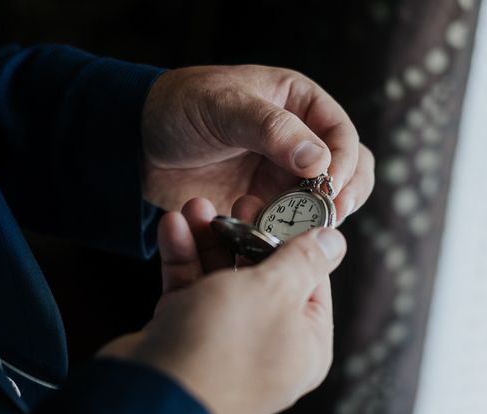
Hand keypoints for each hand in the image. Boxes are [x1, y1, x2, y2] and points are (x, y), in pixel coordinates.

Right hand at [100, 199, 346, 413]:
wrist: (150, 397)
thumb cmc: (223, 345)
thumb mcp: (273, 291)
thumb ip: (303, 261)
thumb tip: (336, 240)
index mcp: (304, 341)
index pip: (311, 280)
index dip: (295, 240)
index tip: (279, 205)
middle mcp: (268, 343)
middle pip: (263, 276)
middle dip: (246, 234)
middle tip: (236, 200)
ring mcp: (225, 341)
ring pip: (222, 279)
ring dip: (208, 240)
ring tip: (194, 206)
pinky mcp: (186, 336)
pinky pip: (191, 290)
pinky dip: (183, 259)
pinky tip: (171, 227)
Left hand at [141, 65, 373, 223]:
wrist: (138, 142)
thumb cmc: (179, 107)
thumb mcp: (224, 106)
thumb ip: (272, 129)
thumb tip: (320, 160)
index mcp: (299, 103)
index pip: (342, 134)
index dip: (343, 162)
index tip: (330, 187)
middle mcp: (298, 140)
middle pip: (347, 169)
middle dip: (344, 194)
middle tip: (330, 215)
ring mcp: (282, 175)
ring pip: (322, 202)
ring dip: (317, 218)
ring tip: (299, 229)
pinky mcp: (263, 204)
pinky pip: (289, 222)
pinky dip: (288, 232)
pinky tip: (274, 237)